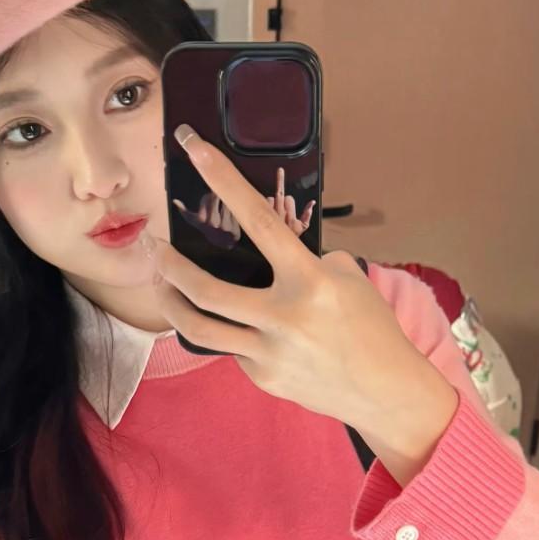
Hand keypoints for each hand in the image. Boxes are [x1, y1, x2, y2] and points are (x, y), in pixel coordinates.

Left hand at [146, 128, 456, 436]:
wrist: (385, 391)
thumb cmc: (370, 327)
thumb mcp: (348, 279)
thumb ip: (306, 261)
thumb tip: (269, 253)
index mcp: (309, 281)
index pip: (259, 220)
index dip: (224, 180)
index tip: (195, 148)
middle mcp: (284, 316)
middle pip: (205, 289)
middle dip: (169, 265)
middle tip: (152, 247)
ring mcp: (269, 352)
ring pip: (200, 327)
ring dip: (171, 302)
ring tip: (162, 285)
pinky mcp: (263, 377)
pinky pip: (232, 349)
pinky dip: (228, 333)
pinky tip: (235, 328)